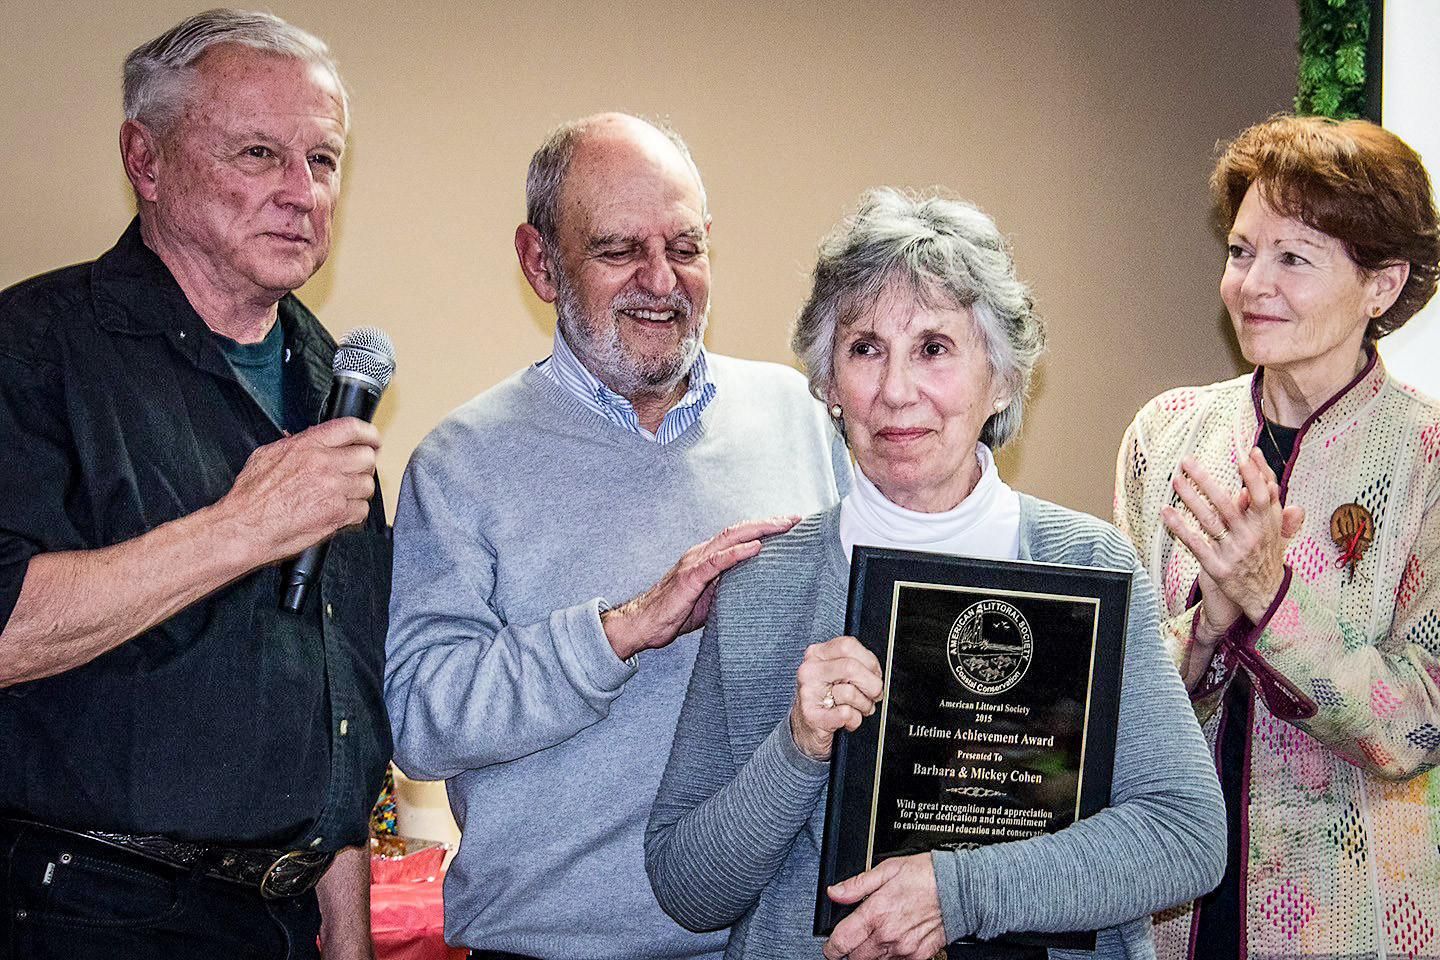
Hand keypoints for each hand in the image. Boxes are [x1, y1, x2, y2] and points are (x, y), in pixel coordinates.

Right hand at [214, 418, 379, 567]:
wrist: (245, 527)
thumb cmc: (251, 496)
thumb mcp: (267, 455)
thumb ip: (296, 444)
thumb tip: (310, 439)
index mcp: (308, 446)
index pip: (352, 428)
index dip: (368, 433)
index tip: (372, 439)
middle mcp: (324, 464)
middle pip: (366, 457)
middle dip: (362, 465)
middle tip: (354, 472)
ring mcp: (334, 489)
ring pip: (367, 485)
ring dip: (358, 491)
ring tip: (341, 495)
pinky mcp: (337, 514)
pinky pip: (362, 509)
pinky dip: (353, 512)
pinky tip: (338, 511)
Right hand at [601, 516, 800, 659]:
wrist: (641, 625)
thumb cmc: (673, 614)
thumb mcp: (709, 602)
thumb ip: (728, 591)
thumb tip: (754, 592)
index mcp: (706, 557)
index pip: (739, 536)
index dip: (764, 528)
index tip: (790, 525)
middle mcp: (701, 553)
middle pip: (739, 530)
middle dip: (769, 523)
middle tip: (795, 519)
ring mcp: (694, 563)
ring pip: (731, 539)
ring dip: (759, 530)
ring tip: (782, 526)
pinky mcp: (689, 577)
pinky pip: (716, 561)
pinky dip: (737, 553)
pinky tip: (755, 548)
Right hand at [789, 636, 882, 759]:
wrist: (805, 731)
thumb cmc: (827, 700)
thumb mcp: (837, 674)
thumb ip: (855, 664)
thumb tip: (876, 671)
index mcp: (817, 654)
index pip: (848, 645)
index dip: (869, 661)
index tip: (874, 674)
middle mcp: (809, 671)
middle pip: (852, 667)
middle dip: (872, 685)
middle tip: (874, 695)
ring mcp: (808, 693)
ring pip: (850, 692)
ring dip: (864, 705)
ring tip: (858, 709)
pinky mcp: (812, 716)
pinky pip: (846, 714)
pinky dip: (855, 720)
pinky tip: (847, 721)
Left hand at [824, 853, 945, 959]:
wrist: (959, 889)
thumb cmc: (925, 876)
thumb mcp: (887, 869)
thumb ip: (857, 885)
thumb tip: (835, 892)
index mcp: (876, 913)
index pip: (841, 942)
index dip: (831, 947)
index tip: (831, 945)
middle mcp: (888, 935)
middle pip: (855, 958)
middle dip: (850, 950)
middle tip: (854, 938)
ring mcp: (904, 949)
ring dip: (869, 954)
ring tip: (876, 937)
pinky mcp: (919, 956)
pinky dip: (889, 957)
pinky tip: (893, 941)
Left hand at [1161, 449, 1303, 625]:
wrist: (1265, 596)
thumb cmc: (1266, 555)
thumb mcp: (1275, 529)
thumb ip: (1270, 498)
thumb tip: (1264, 473)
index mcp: (1267, 525)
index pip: (1262, 495)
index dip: (1255, 476)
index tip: (1243, 455)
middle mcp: (1251, 537)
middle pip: (1227, 504)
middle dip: (1206, 481)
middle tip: (1187, 461)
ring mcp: (1233, 552)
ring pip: (1209, 520)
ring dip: (1190, 498)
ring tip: (1175, 480)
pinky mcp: (1217, 567)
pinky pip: (1195, 544)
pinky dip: (1180, 527)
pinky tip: (1166, 512)